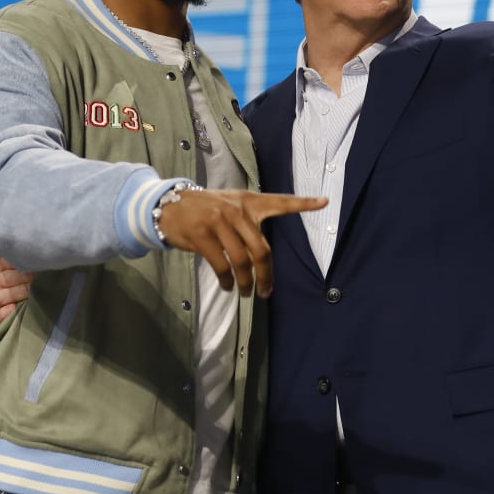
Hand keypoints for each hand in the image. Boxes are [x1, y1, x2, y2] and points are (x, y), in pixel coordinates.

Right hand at [0, 256, 31, 327]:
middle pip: (3, 279)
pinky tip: (15, 308)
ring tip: (33, 291)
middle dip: (23, 277)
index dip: (20, 262)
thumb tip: (36, 253)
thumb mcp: (20, 271)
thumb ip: (22, 263)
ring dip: (18, 293)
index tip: (35, 262)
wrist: (20, 313)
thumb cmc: (25, 286)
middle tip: (39, 276)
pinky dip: (5, 313)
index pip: (2, 262)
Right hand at [156, 189, 326, 296]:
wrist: (168, 206)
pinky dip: (227, 281)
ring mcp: (218, 221)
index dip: (303, 203)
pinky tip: (228, 286)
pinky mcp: (202, 235)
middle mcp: (236, 210)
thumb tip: (260, 258)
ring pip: (242, 261)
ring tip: (244, 292)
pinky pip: (222, 265)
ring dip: (245, 283)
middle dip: (266, 276)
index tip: (324, 201)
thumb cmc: (202, 210)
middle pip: (262, 249)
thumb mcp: (227, 205)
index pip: (280, 202)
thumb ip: (246, 223)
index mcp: (247, 201)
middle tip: (266, 292)